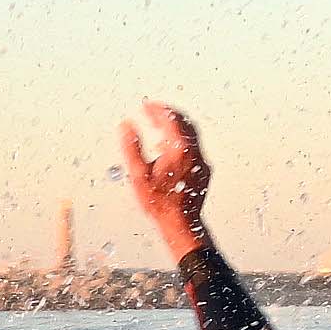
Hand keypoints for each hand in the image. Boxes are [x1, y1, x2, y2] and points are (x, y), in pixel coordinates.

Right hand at [123, 101, 212, 257]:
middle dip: (168, 114)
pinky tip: (167, 149)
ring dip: (175, 128)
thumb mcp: (138, 174)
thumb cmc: (160, 203)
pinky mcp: (203, 171)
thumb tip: (126, 126)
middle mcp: (194, 152)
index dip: (157, 110)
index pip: (171, 119)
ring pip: (191, 135)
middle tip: (154, 111)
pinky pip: (193, 149)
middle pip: (184, 123)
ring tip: (158, 128)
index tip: (147, 106)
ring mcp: (201, 162)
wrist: (180, 223)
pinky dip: (180, 141)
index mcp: (179, 149)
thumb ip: (132, 147)